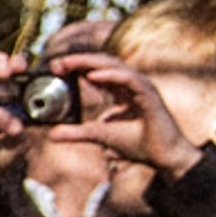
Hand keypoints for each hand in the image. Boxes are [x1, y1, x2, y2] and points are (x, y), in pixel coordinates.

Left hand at [63, 58, 204, 177]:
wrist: (163, 155)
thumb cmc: (138, 143)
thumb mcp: (100, 136)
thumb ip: (77, 133)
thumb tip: (52, 134)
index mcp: (121, 91)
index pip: (97, 71)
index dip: (77, 67)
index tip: (55, 68)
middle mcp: (131, 84)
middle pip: (104, 64)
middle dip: (80, 61)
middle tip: (57, 63)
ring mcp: (141, 87)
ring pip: (115, 66)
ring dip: (90, 63)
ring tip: (69, 64)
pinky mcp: (149, 94)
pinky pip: (129, 80)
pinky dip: (111, 76)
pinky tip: (93, 76)